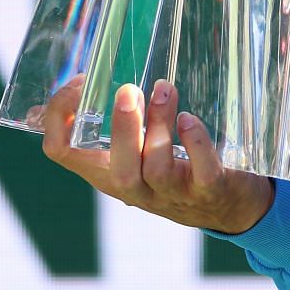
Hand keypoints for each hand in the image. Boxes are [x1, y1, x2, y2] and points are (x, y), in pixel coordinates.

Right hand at [41, 74, 274, 234]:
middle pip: (117, 170)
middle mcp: (135, 188)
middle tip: (127, 90)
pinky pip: (202, 172)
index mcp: (108, 172)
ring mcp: (173, 193)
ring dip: (159, 125)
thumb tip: (62, 97)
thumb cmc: (174, 170)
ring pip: (156, 168)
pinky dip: (196, 144)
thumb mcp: (135, 152)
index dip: (60, 118)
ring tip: (165, 89)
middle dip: (121, 128)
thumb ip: (113, 126)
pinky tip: (190, 120)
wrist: (228, 207)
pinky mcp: (209, 191)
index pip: (63, 152)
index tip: (80, 83)